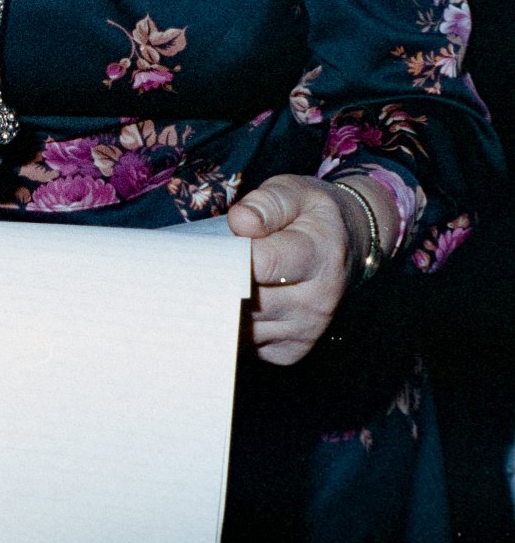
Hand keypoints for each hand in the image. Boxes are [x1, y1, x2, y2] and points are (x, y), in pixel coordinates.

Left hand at [228, 173, 392, 365]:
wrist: (345, 247)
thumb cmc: (309, 216)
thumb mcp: (293, 193)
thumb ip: (266, 203)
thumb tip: (240, 222)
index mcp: (319, 256)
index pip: (262, 263)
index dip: (228, 254)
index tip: (209, 246)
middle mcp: (318, 300)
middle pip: (246, 300)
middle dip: (217, 282)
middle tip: (198, 266)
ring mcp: (307, 329)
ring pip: (241, 327)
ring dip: (220, 307)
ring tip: (213, 281)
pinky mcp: (292, 350)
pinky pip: (247, 346)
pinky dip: (232, 328)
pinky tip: (232, 303)